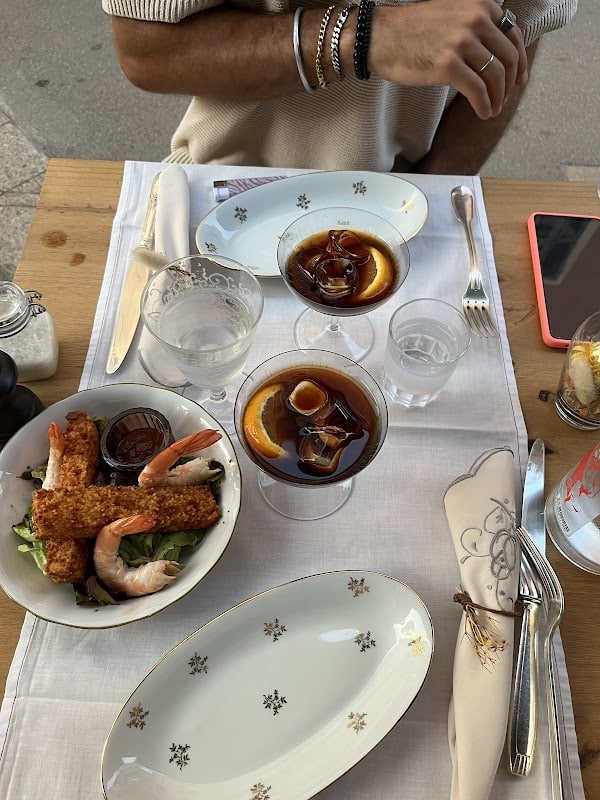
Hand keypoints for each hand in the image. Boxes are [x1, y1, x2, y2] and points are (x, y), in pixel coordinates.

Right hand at [369, 0, 527, 119]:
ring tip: (492, 109)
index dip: (520, 61)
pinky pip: (477, 90)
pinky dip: (484, 104)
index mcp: (479, 5)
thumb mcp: (451, 13)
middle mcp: (475, 19)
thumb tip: (493, 51)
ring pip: (495, 75)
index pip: (513, 35)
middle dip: (509, 84)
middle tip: (504, 98)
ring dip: (498, 97)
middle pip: (508, 57)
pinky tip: (483, 112)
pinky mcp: (448, 65)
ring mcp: (462, 42)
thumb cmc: (410, 30)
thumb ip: (474, 25)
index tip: (519, 78)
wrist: (379, 37)